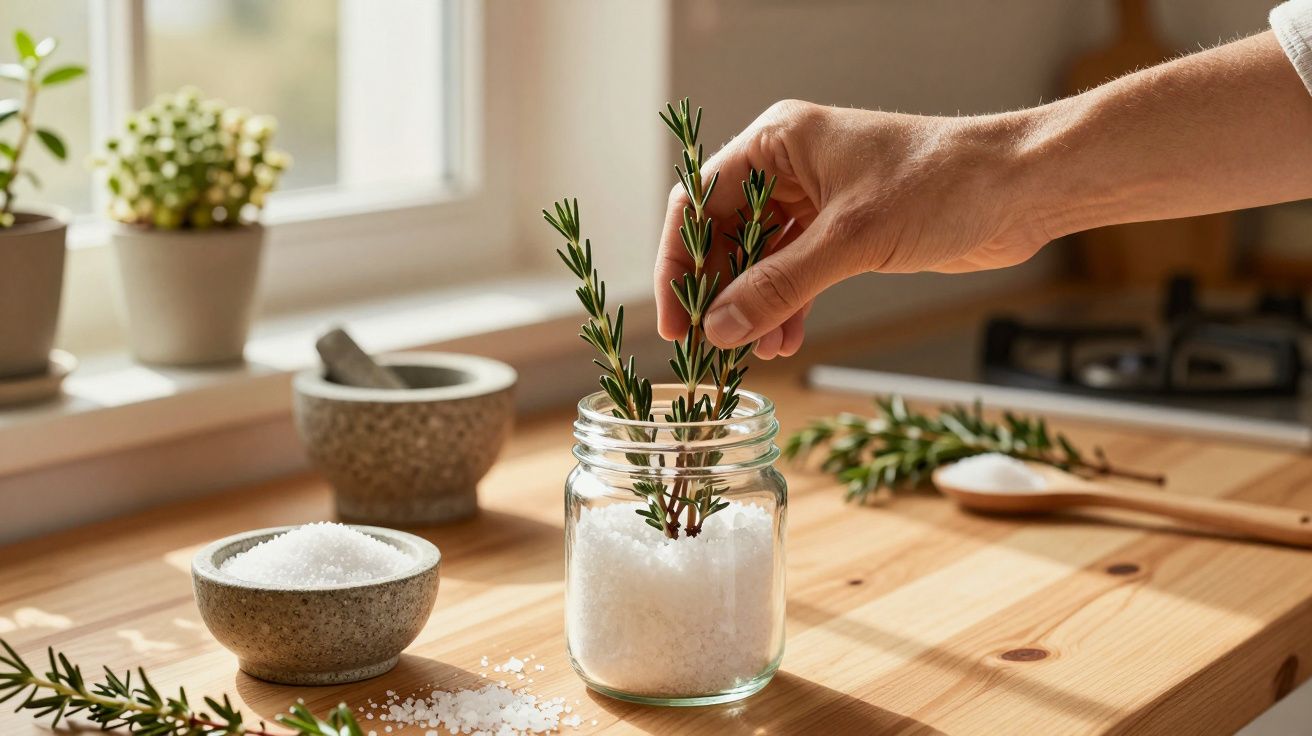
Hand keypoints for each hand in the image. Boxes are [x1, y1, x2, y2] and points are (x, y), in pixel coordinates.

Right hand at [654, 100, 1050, 357]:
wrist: (1021, 189)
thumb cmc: (942, 184)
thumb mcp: (850, 239)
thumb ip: (779, 285)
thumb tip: (719, 328)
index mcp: (778, 142)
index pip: (700, 203)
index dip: (680, 263)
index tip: (676, 319)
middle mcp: (790, 166)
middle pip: (725, 235)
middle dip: (720, 293)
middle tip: (712, 347)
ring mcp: (817, 199)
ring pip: (760, 259)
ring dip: (754, 307)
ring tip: (754, 352)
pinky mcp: (844, 231)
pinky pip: (795, 273)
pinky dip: (787, 306)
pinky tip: (785, 340)